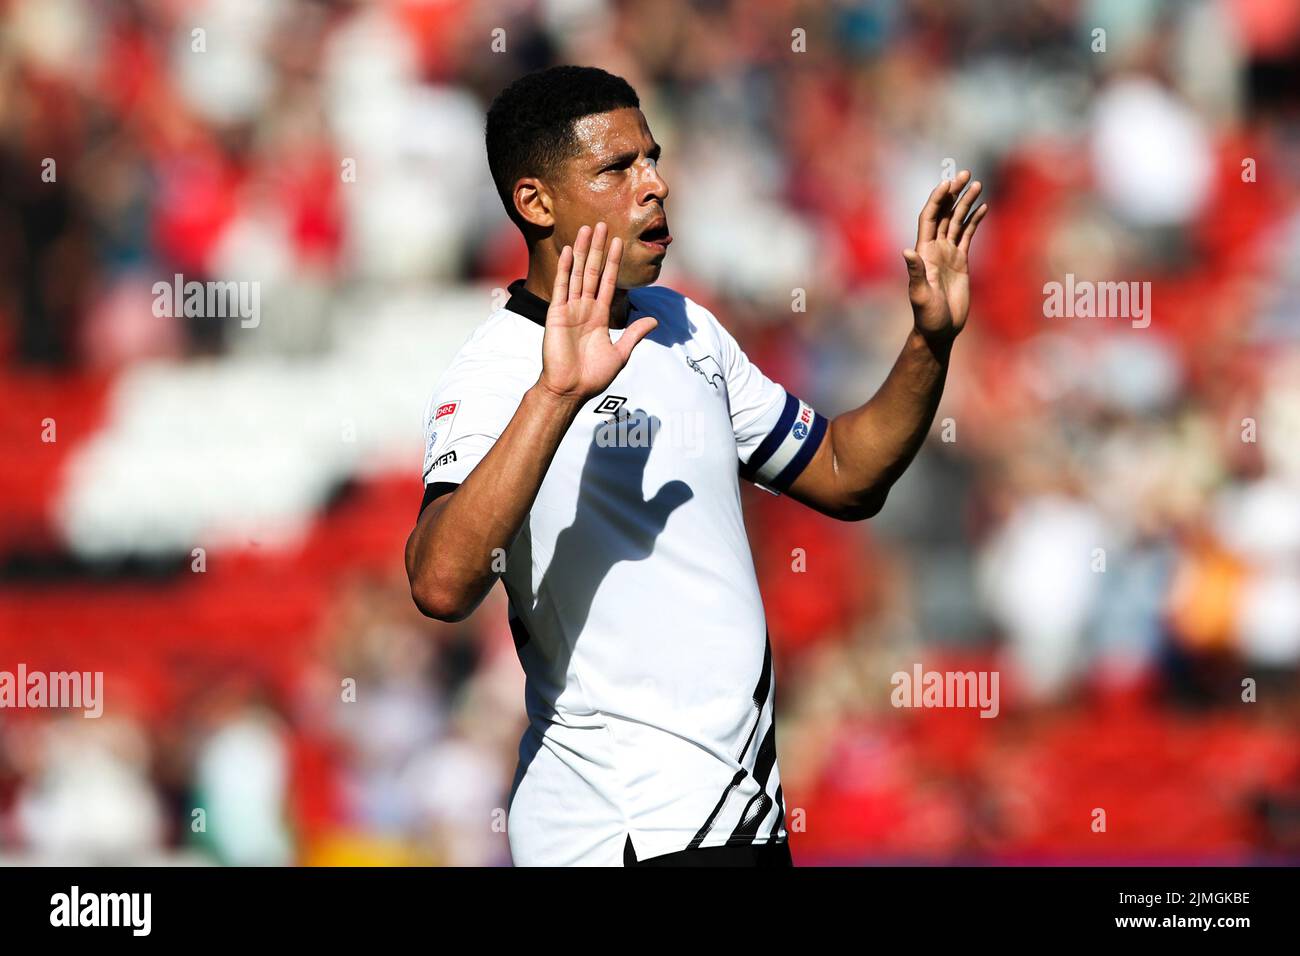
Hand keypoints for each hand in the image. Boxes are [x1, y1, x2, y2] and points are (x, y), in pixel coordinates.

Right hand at [537, 222, 658, 401]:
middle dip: (599, 248)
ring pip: (578, 273)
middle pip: (593, 271)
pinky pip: (562, 287)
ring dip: (583, 251)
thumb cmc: (593, 377)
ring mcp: (570, 309)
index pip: (609, 282)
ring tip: (587, 229)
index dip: (614, 262)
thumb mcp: (620, 354)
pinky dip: (565, 268)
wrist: (570, 389)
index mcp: (600, 316)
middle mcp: (585, 308)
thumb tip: (655, 320)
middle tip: (603, 224)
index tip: (619, 242)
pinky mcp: (556, 314)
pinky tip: (569, 251)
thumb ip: (635, 334)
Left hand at [903, 170, 987, 346]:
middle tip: (966, 173)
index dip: (937, 200)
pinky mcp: (961, 261)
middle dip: (954, 193)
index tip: (948, 183)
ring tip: (978, 184)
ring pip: (957, 221)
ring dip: (966, 203)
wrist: (940, 330)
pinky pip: (967, 235)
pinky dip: (974, 221)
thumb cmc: (927, 316)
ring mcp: (948, 253)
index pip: (929, 218)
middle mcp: (934, 249)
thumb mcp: (920, 295)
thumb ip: (915, 272)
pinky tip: (983, 208)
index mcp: (923, 252)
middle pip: (944, 213)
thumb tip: (906, 251)